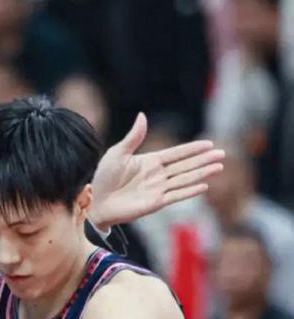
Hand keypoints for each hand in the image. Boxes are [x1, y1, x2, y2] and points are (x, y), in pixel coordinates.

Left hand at [90, 113, 224, 230]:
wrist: (96, 200)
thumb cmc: (104, 177)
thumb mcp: (117, 153)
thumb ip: (133, 137)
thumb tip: (143, 115)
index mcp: (150, 161)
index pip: (176, 153)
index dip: (192, 149)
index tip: (209, 143)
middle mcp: (157, 175)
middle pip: (185, 166)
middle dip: (204, 160)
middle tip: (222, 153)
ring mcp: (158, 189)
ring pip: (185, 179)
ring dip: (202, 173)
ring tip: (218, 167)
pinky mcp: (155, 203)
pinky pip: (176, 196)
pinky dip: (189, 190)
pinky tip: (204, 185)